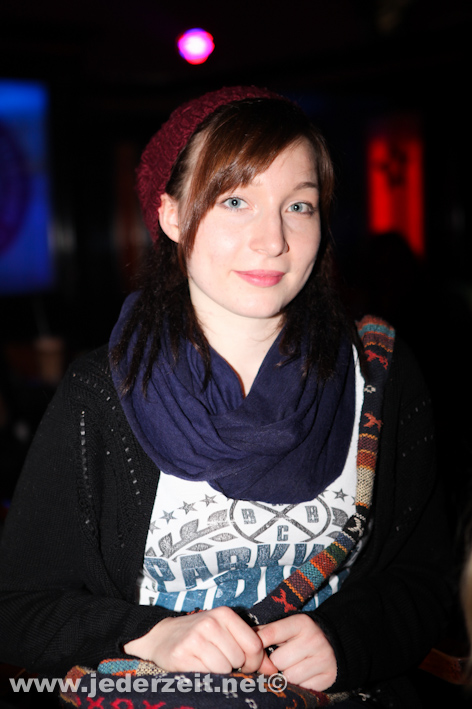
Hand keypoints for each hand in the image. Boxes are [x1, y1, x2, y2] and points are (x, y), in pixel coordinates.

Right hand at [124, 606, 272, 674]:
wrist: (161, 636)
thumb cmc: (199, 637)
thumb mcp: (225, 634)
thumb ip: (250, 649)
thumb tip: (273, 672)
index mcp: (224, 614)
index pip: (254, 645)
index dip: (254, 662)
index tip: (245, 666)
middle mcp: (210, 623)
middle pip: (239, 658)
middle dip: (234, 667)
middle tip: (220, 662)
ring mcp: (195, 638)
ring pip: (224, 668)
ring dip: (219, 673)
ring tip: (207, 663)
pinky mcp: (182, 654)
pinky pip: (207, 675)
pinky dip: (205, 677)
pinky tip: (197, 667)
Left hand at [256, 614, 336, 690]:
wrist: (333, 645)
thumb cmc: (300, 636)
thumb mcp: (287, 627)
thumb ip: (266, 632)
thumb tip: (242, 640)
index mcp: (301, 623)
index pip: (270, 634)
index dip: (257, 645)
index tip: (250, 652)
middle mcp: (314, 639)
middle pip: (278, 660)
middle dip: (275, 663)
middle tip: (281, 659)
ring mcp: (323, 658)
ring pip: (288, 676)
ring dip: (286, 676)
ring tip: (293, 666)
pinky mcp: (328, 677)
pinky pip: (302, 688)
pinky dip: (299, 685)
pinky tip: (304, 675)